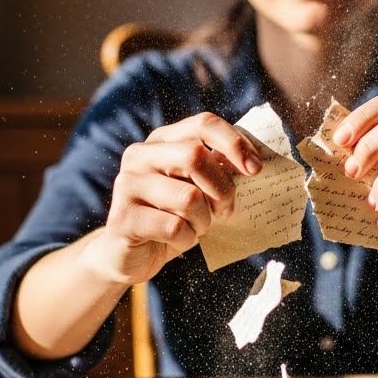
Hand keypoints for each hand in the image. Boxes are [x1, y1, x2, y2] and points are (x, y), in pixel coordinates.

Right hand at [90, 112, 261, 284]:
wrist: (133, 253)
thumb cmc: (173, 216)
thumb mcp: (198, 188)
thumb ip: (218, 170)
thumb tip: (253, 163)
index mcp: (162, 140)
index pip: (203, 124)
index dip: (234, 143)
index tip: (255, 169)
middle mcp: (140, 155)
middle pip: (195, 155)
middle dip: (222, 188)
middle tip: (225, 210)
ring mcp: (127, 185)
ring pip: (188, 197)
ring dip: (203, 220)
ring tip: (195, 227)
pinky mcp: (123, 218)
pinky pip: (173, 227)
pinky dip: (187, 239)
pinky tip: (178, 240)